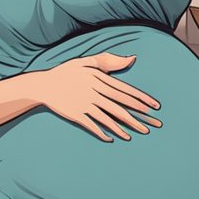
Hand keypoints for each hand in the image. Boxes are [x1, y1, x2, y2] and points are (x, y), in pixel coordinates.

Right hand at [29, 53, 162, 141]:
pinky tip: (112, 139)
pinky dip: (102, 132)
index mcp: (99, 79)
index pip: (125, 90)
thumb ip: (109, 60)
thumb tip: (133, 59)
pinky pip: (92, 125)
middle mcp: (94, 92)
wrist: (44, 84)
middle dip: (139, 116)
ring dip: (124, 127)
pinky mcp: (76, 114)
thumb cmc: (67, 72)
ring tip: (137, 134)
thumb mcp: (87, 61)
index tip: (154, 106)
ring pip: (109, 117)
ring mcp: (85, 104)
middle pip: (120, 106)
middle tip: (153, 124)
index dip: (141, 99)